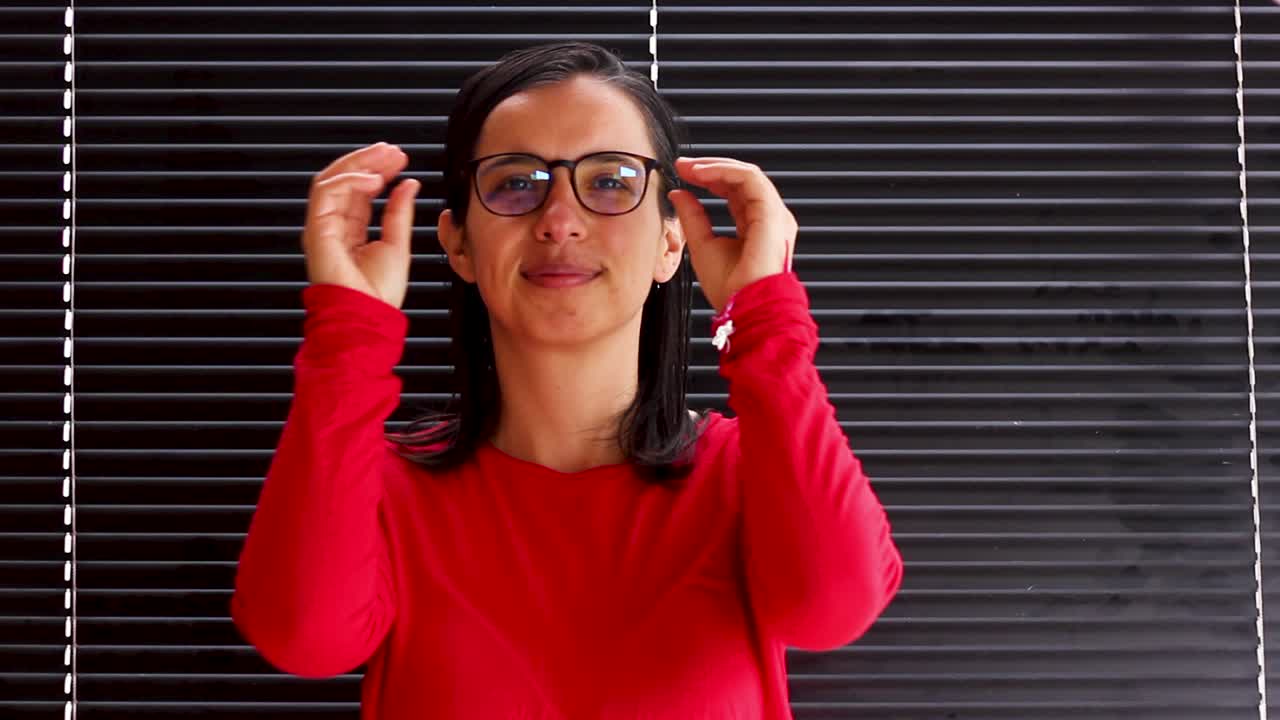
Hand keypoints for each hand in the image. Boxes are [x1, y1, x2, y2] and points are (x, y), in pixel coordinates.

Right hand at [302, 141, 419, 308]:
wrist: (366, 315)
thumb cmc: (378, 294)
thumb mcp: (398, 244)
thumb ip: (399, 212)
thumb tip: (408, 185)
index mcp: (351, 232)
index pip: (361, 192)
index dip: (378, 171)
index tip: (399, 159)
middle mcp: (334, 227)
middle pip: (345, 182)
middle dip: (368, 161)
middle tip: (392, 150)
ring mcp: (323, 227)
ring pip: (332, 180)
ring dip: (359, 164)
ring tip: (385, 157)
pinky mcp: (317, 229)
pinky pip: (326, 192)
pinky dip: (350, 180)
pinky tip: (374, 178)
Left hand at [668, 157, 796, 313]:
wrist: (744, 308)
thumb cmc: (730, 289)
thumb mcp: (701, 245)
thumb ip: (692, 217)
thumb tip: (679, 194)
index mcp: (753, 226)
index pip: (733, 190)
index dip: (709, 177)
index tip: (683, 173)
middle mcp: (767, 218)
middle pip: (741, 179)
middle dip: (711, 167)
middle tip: (684, 165)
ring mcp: (773, 214)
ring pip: (747, 174)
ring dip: (716, 166)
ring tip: (691, 168)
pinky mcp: (772, 213)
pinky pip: (751, 179)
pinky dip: (726, 171)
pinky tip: (703, 174)